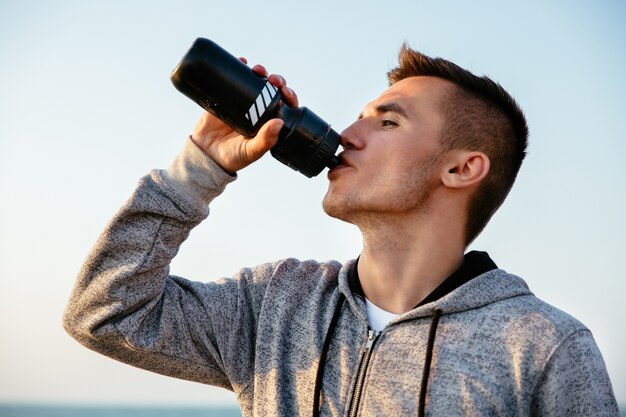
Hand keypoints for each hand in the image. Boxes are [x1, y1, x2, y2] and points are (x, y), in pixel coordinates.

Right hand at [190, 59, 298, 173]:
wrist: (206, 155)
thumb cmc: (233, 157)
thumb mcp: (251, 151)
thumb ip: (265, 141)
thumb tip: (280, 123)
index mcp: (269, 122)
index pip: (284, 105)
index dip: (287, 95)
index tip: (285, 90)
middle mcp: (258, 110)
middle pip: (271, 90)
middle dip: (275, 80)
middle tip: (271, 79)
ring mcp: (242, 103)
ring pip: (255, 82)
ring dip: (259, 72)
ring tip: (257, 69)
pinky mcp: (225, 97)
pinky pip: (233, 79)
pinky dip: (238, 67)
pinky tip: (241, 60)